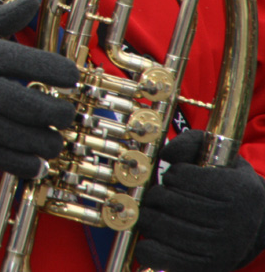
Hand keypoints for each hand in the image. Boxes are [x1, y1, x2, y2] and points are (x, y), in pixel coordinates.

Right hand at [0, 0, 79, 177]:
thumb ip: (2, 16)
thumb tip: (33, 0)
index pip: (29, 62)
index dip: (58, 71)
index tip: (73, 77)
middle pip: (27, 104)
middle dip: (57, 114)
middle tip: (69, 117)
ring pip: (14, 134)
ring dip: (44, 143)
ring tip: (57, 142)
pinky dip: (20, 164)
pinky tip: (38, 165)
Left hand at [136, 128, 264, 271]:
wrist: (255, 225)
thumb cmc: (227, 185)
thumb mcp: (218, 155)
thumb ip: (190, 143)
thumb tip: (165, 153)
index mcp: (236, 191)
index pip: (179, 176)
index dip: (173, 174)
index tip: (180, 179)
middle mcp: (231, 222)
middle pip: (165, 200)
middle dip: (156, 195)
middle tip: (162, 197)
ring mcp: (218, 248)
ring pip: (158, 225)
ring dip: (149, 217)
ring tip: (158, 213)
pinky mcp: (205, 267)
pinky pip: (160, 256)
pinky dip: (148, 247)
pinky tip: (153, 237)